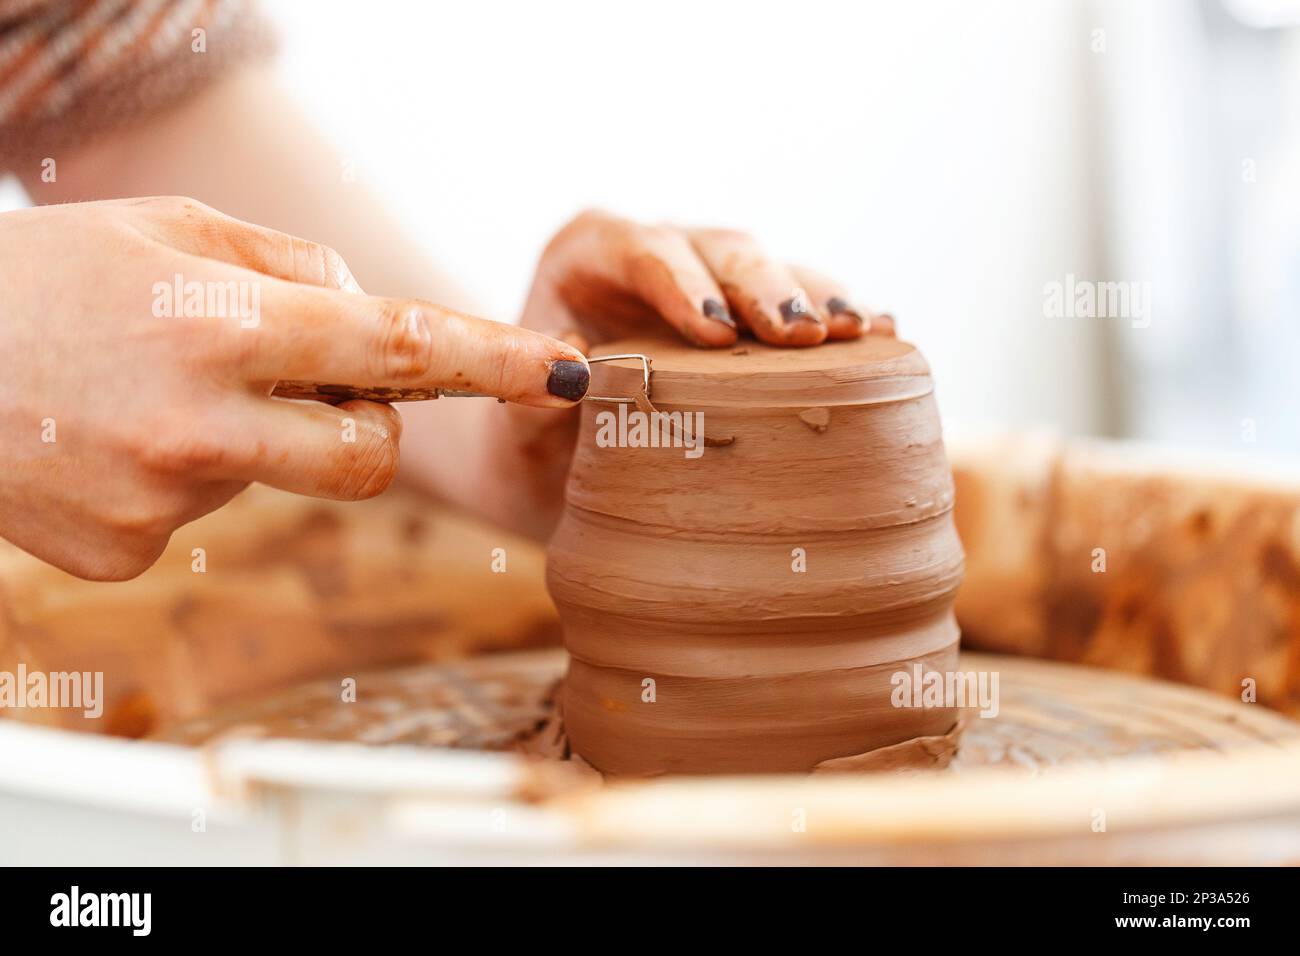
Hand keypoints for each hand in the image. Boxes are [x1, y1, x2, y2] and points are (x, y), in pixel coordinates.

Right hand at [0, 197, 587, 578]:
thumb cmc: (53, 277)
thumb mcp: (170, 230)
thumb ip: (291, 268)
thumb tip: (373, 320)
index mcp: (221, 325)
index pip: (399, 349)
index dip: (495, 361)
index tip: (573, 371)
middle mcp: (197, 423)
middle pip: (370, 459)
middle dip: (364, 428)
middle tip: (300, 385)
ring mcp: (156, 500)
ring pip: (279, 484)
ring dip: (254, 443)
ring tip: (157, 395)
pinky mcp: (119, 553)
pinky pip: (202, 520)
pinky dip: (183, 481)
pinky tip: (112, 440)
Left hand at [483, 209, 894, 538]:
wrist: (552, 473)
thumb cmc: (528, 448)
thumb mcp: (513, 425)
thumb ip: (528, 389)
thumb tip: (575, 366)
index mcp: (586, 256)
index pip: (636, 248)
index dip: (682, 282)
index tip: (716, 333)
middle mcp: (655, 257)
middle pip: (718, 249)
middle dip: (765, 287)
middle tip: (805, 335)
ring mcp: (709, 283)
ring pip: (770, 270)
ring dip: (817, 299)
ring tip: (861, 332)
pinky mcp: (749, 320)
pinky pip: (799, 306)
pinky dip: (837, 323)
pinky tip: (881, 338)